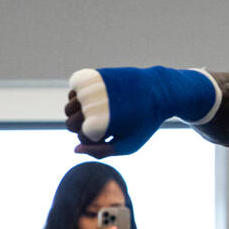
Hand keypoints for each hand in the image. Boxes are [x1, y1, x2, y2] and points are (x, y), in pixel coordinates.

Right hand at [65, 67, 218, 156]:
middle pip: (70, 123)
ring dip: (77, 113)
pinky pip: (74, 90)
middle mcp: (91, 105)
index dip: (94, 140)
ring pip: (69, 107)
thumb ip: (101, 152)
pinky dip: (78, 97)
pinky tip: (92, 101)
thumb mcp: (128, 145)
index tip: (109, 135)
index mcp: (100, 124)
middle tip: (99, 125)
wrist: (159, 91)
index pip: (81, 137)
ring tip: (95, 114)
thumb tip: (75, 148)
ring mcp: (91, 88)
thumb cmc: (144, 122)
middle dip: (82, 128)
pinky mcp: (92, 76)